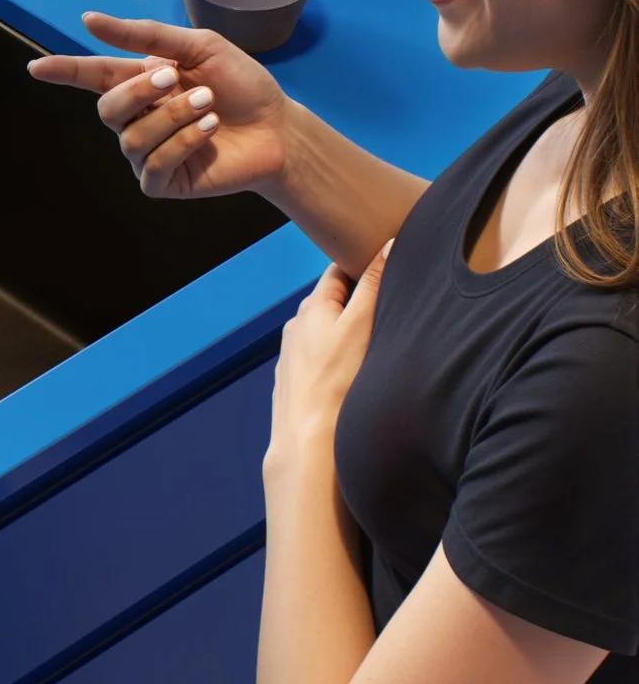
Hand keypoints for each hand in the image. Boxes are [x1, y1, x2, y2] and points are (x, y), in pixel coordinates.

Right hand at [26, 12, 290, 202]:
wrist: (278, 127)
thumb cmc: (241, 85)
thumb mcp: (198, 47)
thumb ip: (144, 36)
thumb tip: (88, 21)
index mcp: (140, 83)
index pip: (91, 77)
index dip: (63, 72)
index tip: (36, 68)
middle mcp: (137, 119)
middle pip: (107, 109)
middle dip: (139, 91)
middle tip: (176, 78)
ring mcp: (148, 153)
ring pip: (132, 137)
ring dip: (174, 116)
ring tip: (209, 106)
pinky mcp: (163, 181)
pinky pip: (154, 164)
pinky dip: (182, 142)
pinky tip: (208, 131)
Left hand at [269, 246, 386, 460]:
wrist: (308, 438)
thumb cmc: (336, 381)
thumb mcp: (360, 325)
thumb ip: (373, 286)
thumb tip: (387, 246)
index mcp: (311, 308)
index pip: (337, 273)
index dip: (360, 265)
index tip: (383, 262)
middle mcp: (297, 327)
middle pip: (331, 301)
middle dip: (356, 297)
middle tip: (388, 297)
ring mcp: (294, 355)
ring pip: (326, 330)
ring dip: (346, 328)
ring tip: (375, 332)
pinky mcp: (298, 380)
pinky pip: (321, 356)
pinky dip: (337, 353)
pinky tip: (353, 365)